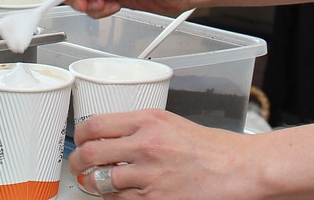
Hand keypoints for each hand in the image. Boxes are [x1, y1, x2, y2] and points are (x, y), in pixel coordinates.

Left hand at [70, 109, 259, 199]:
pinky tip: (119, 195)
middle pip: (90, 153)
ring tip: (95, 183)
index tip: (79, 140)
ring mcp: (148, 175)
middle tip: (77, 166)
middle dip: (77, 162)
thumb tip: (111, 136)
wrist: (237, 169)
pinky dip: (114, 199)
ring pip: (101, 181)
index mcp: (148, 120)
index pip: (95, 124)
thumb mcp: (172, 123)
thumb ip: (141, 127)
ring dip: (94, 184)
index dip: (80, 135)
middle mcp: (144, 145)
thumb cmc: (211, 148)